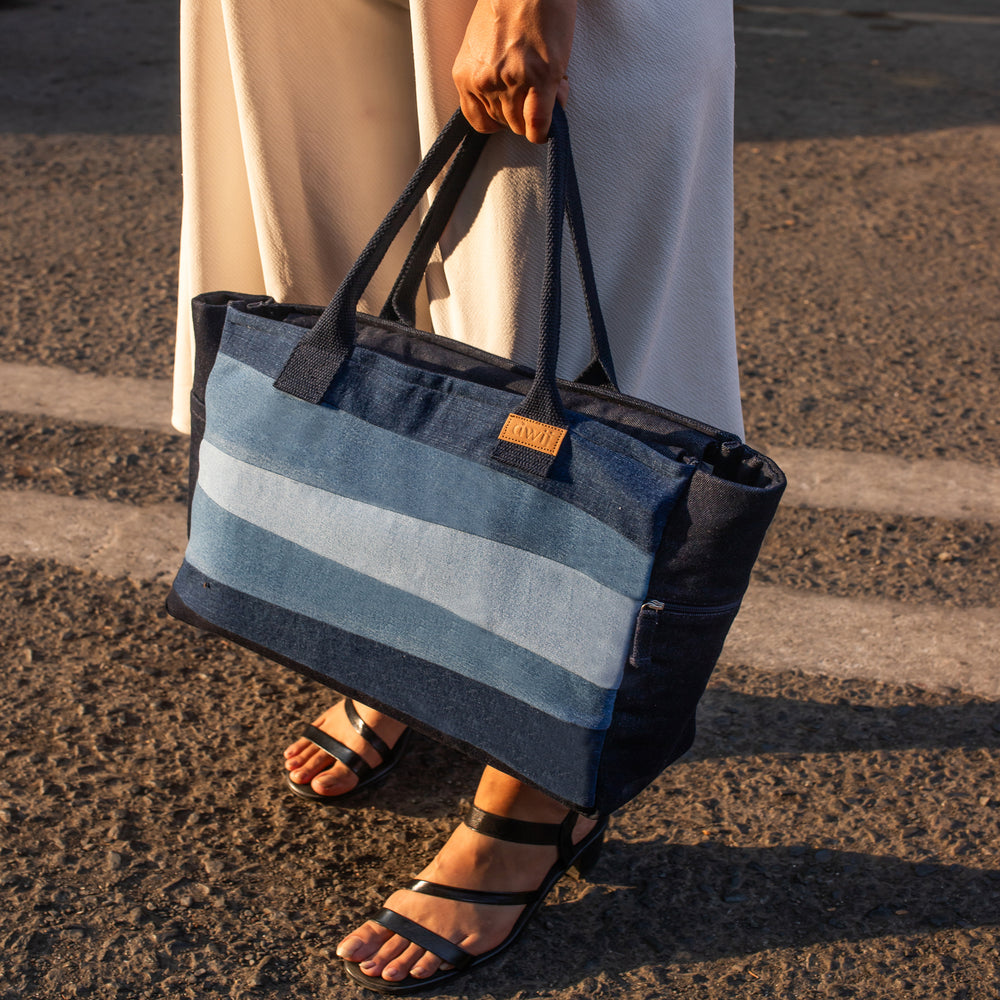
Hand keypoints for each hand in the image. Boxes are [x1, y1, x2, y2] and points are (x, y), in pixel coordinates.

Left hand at [452, 0, 576, 143]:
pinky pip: (539, 123)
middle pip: (505, 124)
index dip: (499, 119)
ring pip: (523, 125)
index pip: (480, 121)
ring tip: (547, 88)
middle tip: (534, 91)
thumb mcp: (482, 45)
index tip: (510, 110)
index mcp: (466, 74)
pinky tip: (551, 120)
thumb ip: (488, 75)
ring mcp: (512, 82)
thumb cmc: (509, 3)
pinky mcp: (540, 79)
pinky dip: (545, 128)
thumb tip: (508, 99)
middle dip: (522, 112)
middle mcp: (485, 82)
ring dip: (538, 114)